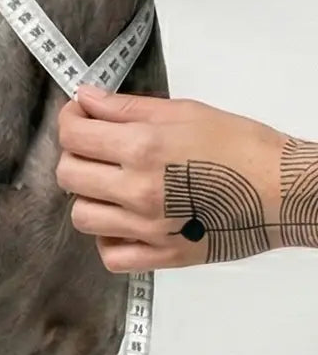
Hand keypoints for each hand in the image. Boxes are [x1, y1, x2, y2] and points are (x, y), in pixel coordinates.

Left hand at [56, 84, 287, 271]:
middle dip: (76, 156)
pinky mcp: (163, 256)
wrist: (285, 191)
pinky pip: (110, 256)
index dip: (70, 119)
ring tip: (113, 187)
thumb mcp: (184, 112)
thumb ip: (127, 108)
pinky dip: (108, 240)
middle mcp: (138, 189)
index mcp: (143, 147)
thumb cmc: (243, 148)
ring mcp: (148, 227)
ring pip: (82, 217)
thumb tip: (86, 99)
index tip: (80, 116)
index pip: (73, 134)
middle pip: (69, 175)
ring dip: (90, 198)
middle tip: (98, 150)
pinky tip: (124, 223)